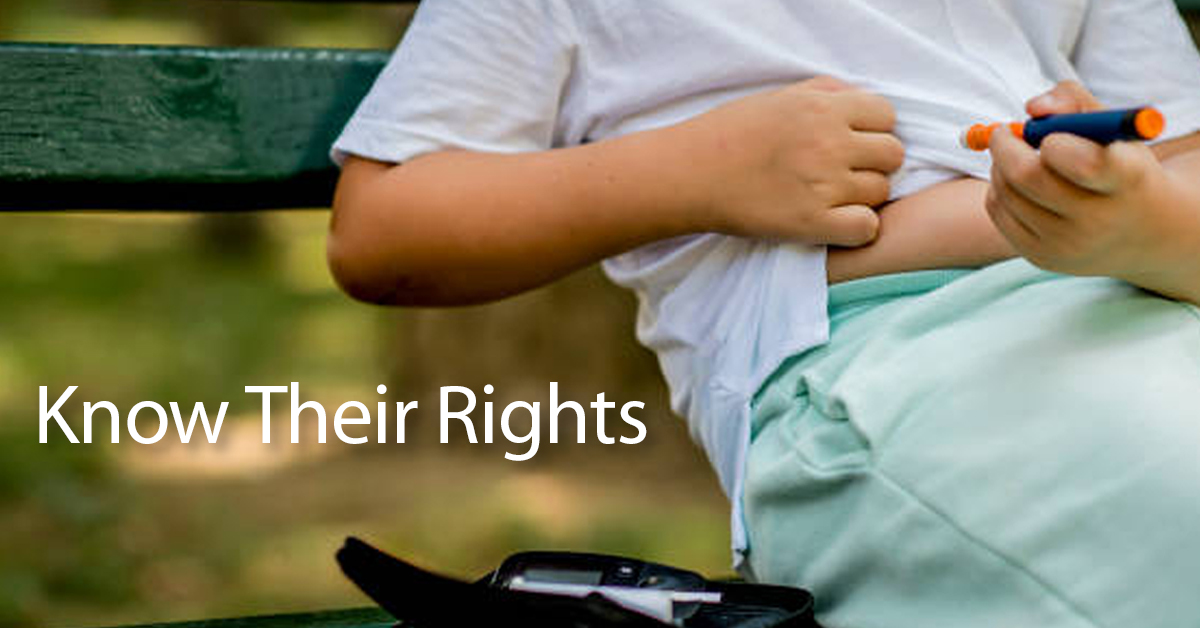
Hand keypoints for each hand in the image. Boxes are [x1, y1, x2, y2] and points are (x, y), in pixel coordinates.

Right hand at [687, 76, 904, 246]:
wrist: (688, 174)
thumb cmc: (727, 133)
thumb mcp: (778, 97)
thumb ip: (825, 92)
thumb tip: (860, 100)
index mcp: (822, 108)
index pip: (886, 116)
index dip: (873, 131)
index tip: (852, 143)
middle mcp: (828, 143)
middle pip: (892, 154)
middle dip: (873, 163)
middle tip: (845, 173)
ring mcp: (822, 185)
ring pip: (881, 191)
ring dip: (862, 196)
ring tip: (831, 197)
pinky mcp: (810, 223)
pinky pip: (867, 228)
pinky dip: (858, 228)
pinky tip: (835, 223)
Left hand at [986, 81, 1199, 297]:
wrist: (1145, 232)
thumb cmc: (1121, 164)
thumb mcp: (1113, 128)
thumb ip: (1074, 101)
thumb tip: (1033, 108)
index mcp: (1127, 180)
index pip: (1084, 162)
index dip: (1055, 141)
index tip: (1049, 135)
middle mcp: (1099, 219)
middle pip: (1029, 177)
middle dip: (1005, 146)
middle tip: (1003, 133)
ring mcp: (1068, 244)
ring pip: (1006, 192)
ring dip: (999, 166)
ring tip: (1015, 157)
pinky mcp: (1042, 258)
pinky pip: (998, 212)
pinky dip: (998, 190)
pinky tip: (1017, 185)